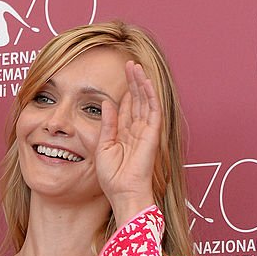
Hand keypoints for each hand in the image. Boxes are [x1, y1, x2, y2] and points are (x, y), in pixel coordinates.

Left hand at [96, 60, 160, 225]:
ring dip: (141, 83)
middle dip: (133, 82)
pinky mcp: (152, 134)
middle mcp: (136, 130)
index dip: (124, 91)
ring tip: (136, 66)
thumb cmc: (113, 177)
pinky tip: (146, 81)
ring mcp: (145, 131)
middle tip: (130, 64)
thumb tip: (106, 103)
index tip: (121, 75)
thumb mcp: (103, 147)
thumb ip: (107, 125)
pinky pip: (153, 110)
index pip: (125, 107)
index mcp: (124, 134)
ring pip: (145, 101)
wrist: (123, 192)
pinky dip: (150, 95)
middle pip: (136, 100)